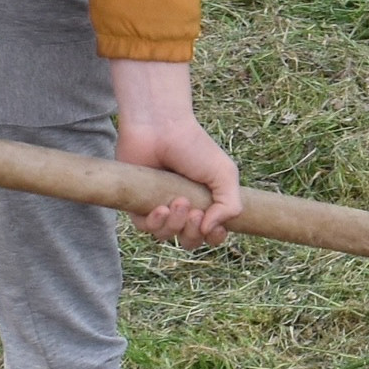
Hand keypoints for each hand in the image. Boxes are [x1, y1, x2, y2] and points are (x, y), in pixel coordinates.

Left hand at [109, 58, 240, 244]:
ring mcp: (160, 206)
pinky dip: (154, 223)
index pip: (212, 234)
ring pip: (167, 236)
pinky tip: (160, 208)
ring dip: (175, 225)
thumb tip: (210, 230)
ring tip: (177, 201)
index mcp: (206, 202)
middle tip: (194, 212)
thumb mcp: (224, 174)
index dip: (214, 236)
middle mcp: (183, 208)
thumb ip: (230, 205)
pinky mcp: (138, 204)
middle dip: (193, 233)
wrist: (160, 128)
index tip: (214, 225)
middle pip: (190, 240)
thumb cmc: (194, 147)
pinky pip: (146, 228)